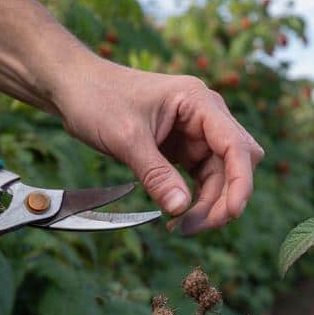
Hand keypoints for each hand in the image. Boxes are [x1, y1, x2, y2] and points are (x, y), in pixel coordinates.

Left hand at [55, 62, 263, 234]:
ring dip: (209, 203)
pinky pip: (202, 178)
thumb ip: (156, 174)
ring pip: (221, 176)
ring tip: (181, 227)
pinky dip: (195, 198)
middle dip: (225, 197)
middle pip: (235, 163)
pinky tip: (177, 214)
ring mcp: (196, 132)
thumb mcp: (125, 138)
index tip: (232, 212)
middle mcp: (205, 116)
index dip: (240, 181)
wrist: (72, 87)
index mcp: (198, 102)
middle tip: (195, 226)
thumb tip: (181, 208)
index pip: (236, 145)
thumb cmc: (96, 98)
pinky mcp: (184, 147)